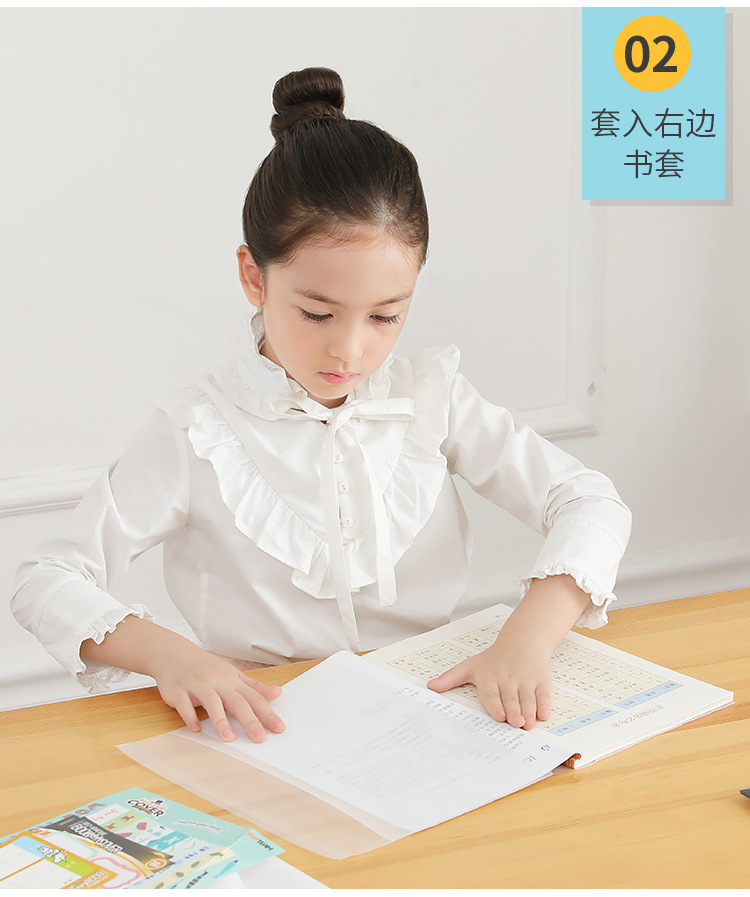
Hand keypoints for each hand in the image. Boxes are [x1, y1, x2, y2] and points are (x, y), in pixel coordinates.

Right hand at [151, 642, 284, 743]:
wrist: (174, 653)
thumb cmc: (206, 667)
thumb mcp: (232, 674)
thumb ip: (254, 686)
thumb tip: (277, 693)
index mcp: (232, 681)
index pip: (254, 698)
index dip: (267, 713)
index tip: (279, 728)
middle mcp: (217, 683)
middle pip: (237, 702)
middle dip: (249, 720)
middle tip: (260, 738)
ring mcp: (197, 686)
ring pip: (211, 702)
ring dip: (220, 720)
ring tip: (229, 738)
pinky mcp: (178, 691)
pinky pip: (184, 704)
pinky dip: (190, 716)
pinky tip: (196, 728)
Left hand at [427, 632, 551, 729]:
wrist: (522, 640)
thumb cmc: (494, 657)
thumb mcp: (470, 665)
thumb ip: (451, 678)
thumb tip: (430, 687)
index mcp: (489, 676)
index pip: (492, 693)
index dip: (495, 705)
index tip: (499, 716)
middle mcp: (508, 677)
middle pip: (511, 698)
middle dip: (514, 711)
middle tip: (516, 724)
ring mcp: (526, 679)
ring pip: (527, 698)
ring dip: (529, 712)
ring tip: (528, 724)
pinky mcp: (541, 679)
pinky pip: (543, 694)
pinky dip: (544, 705)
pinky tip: (543, 715)